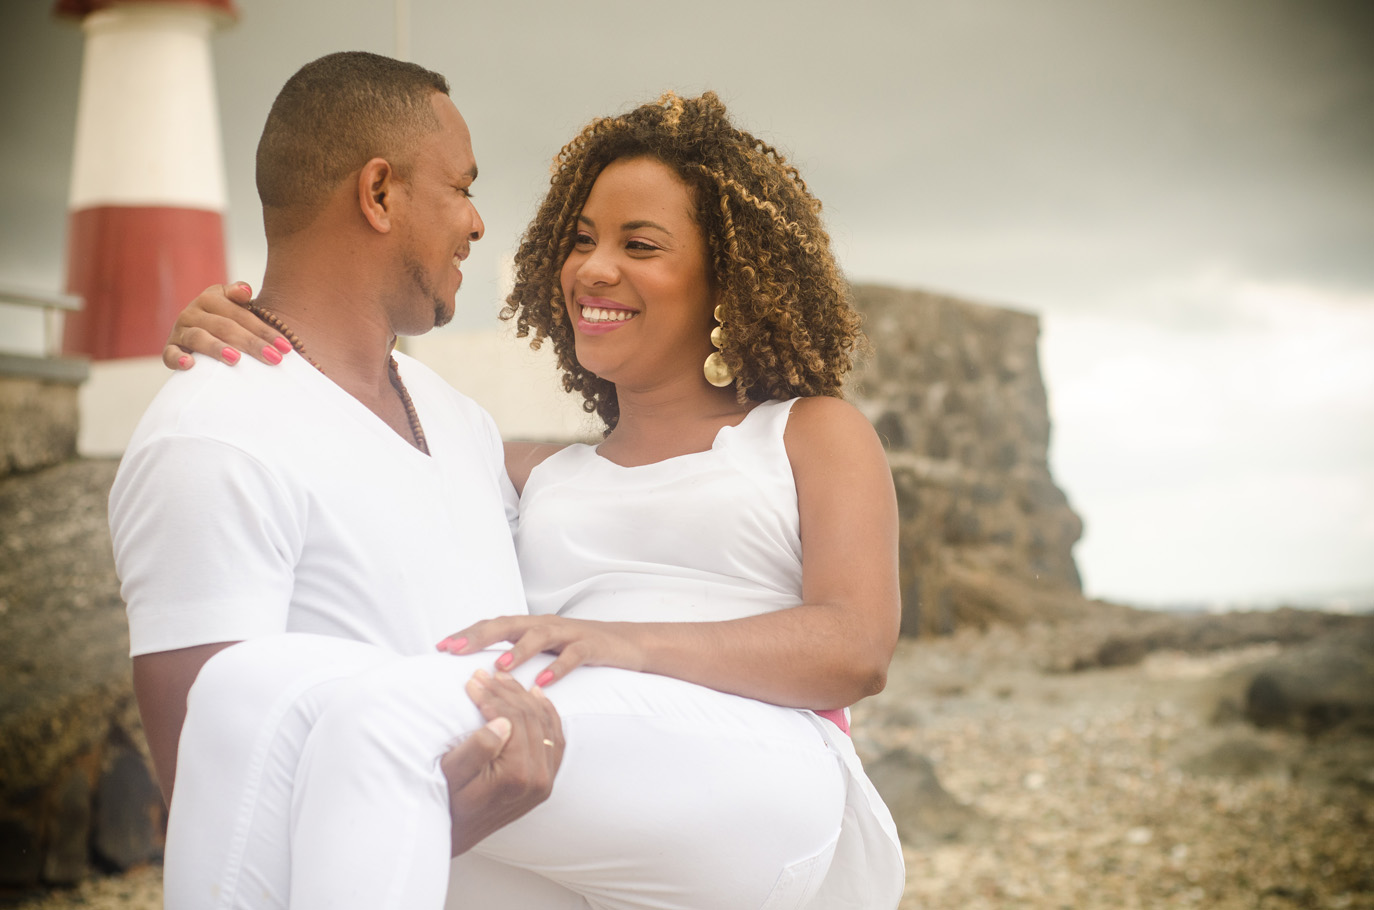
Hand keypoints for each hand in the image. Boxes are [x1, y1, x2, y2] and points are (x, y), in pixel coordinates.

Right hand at [163, 282, 290, 369]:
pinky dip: (178, 359)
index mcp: (210, 298)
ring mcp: (180, 331)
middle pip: (225, 327)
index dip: (264, 330)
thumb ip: (238, 294)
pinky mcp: (170, 348)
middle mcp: (192, 312)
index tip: (285, 347)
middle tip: (273, 358)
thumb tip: (245, 291)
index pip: (241, 315)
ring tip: (235, 359)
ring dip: (217, 348)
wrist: (193, 330)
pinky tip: (190, 365)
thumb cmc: (222, 319)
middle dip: (252, 343)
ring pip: (199, 338)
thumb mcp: (231, 304)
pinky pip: (170, 354)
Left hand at [437, 615, 644, 687]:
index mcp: (531, 627)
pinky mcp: (592, 645)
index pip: (493, 626)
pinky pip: (573, 655)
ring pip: (539, 636)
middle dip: (480, 636)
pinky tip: (543, 683)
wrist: (629, 643)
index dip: (467, 634)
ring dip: (517, 651)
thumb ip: (518, 656)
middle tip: (455, 651)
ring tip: (498, 668)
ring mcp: (569, 633)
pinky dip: (558, 668)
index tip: (440, 648)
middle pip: (508, 624)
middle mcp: (546, 625)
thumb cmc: (580, 649)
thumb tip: (482, 673)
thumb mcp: (546, 651)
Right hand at [441, 669, 563, 855]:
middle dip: (507, 692)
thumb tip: (502, 722)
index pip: (513, 719)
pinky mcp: (545, 781)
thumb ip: (477, 749)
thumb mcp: (452, 774)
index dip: (492, 696)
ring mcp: (546, 781)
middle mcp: (540, 779)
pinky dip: (547, 714)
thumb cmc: (447, 801)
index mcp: (518, 775)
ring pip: (546, 725)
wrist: (455, 834)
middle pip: (531, 718)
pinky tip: (535, 697)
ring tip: (504, 680)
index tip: (473, 680)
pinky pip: (555, 740)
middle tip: (486, 675)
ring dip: (526, 698)